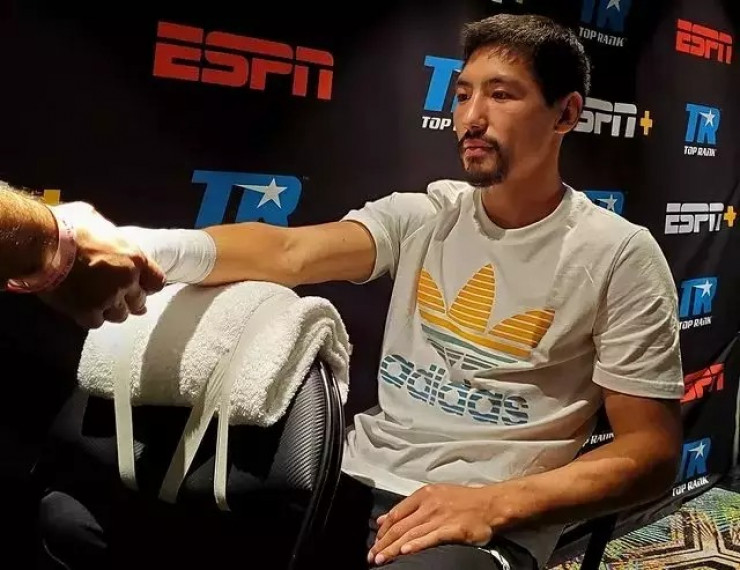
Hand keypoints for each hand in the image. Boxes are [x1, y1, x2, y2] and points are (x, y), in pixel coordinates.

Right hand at [39, 202, 165, 327]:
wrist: (42, 244)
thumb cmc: (68, 226)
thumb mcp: (96, 220)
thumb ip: (109, 235)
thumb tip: (103, 233)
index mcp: (135, 258)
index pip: (156, 281)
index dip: (149, 285)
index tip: (143, 287)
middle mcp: (126, 281)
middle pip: (138, 302)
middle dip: (131, 301)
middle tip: (124, 300)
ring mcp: (108, 298)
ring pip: (119, 315)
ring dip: (112, 311)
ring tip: (102, 304)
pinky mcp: (87, 311)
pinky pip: (96, 322)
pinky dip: (91, 317)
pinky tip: (84, 309)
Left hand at [368, 484, 501, 565]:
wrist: (490, 504)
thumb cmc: (463, 500)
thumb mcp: (433, 496)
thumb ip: (408, 507)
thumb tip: (383, 519)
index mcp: (423, 495)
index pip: (396, 513)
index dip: (383, 529)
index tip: (375, 542)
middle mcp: (429, 505)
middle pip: (400, 526)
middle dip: (383, 542)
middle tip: (371, 556)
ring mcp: (440, 517)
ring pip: (411, 534)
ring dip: (393, 548)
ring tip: (381, 558)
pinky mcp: (453, 529)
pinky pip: (431, 538)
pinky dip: (417, 545)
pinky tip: (405, 551)